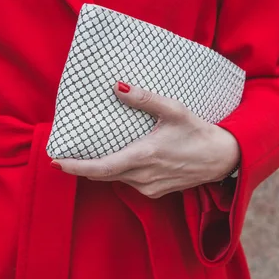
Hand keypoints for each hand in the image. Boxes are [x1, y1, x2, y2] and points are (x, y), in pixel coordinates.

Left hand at [52, 82, 240, 198]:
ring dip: (101, 168)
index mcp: (143, 157)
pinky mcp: (156, 192)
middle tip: (65, 155)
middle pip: (102, 175)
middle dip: (82, 166)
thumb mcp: (174, 109)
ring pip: (115, 179)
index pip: (100, 168)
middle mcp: (143, 177)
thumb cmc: (199, 132)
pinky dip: (119, 172)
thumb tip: (117, 86)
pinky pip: (129, 183)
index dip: (75, 167)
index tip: (56, 162)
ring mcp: (149, 187)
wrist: (223, 159)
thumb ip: (145, 98)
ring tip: (92, 152)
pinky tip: (122, 158)